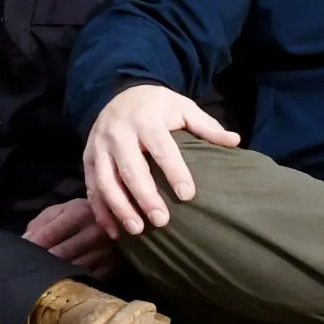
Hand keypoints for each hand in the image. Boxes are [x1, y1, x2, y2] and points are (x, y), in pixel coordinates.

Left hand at [22, 198, 116, 276]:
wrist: (118, 221)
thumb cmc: (80, 216)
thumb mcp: (59, 212)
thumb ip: (40, 224)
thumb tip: (23, 242)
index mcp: (80, 211)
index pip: (48, 234)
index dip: (31, 247)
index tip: (18, 256)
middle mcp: (96, 230)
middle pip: (60, 254)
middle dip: (42, 262)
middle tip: (29, 269)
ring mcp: (107, 250)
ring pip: (72, 268)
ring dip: (56, 274)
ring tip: (44, 276)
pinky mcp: (112, 267)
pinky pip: (87, 278)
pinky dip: (73, 281)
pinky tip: (64, 280)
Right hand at [82, 84, 240, 238]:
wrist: (118, 92)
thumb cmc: (157, 106)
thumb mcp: (183, 108)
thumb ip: (207, 126)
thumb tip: (235, 141)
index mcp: (146, 120)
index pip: (161, 148)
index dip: (174, 172)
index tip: (188, 195)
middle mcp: (119, 133)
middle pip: (131, 169)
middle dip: (145, 197)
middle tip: (162, 221)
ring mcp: (99, 146)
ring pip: (106, 182)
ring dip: (120, 208)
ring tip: (137, 230)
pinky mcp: (87, 158)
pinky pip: (91, 187)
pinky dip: (101, 211)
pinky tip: (115, 231)